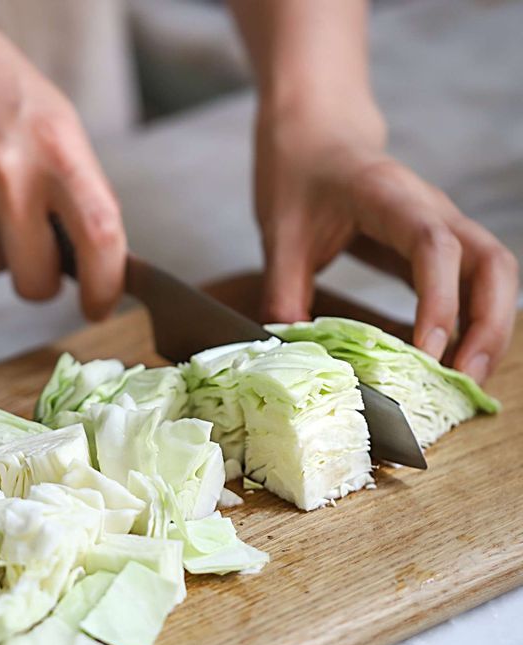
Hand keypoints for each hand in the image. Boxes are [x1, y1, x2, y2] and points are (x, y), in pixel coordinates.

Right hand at [0, 1, 125, 319]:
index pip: (99, 235)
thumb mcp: (58, 126)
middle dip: (38, 281)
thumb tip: (100, 262)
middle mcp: (10, 172)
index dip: (105, 284)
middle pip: (36, 280)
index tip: (99, 306)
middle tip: (34, 254)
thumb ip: (79, 192)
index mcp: (58, 150)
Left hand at [254, 101, 518, 382]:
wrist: (315, 134)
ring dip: (490, 327)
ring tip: (466, 380)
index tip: (427, 351)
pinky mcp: (436, 245)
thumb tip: (289, 354)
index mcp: (390, 197)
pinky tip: (451, 360)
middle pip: (491, 262)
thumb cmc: (299, 173)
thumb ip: (283, 292)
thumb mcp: (280, 234)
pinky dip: (471, 321)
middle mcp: (431, 209)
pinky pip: (471, 283)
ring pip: (493, 274)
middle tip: (465, 381)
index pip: (434, 246)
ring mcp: (441, 226)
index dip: (438, 301)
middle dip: (488, 324)